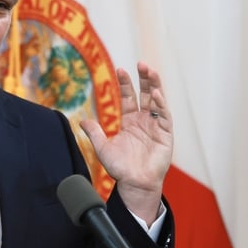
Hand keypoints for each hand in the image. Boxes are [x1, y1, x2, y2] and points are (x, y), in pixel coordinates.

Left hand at [80, 62, 172, 223]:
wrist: (134, 184)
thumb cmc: (120, 169)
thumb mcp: (103, 148)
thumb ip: (94, 133)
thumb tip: (81, 120)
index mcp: (130, 121)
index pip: (129, 97)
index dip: (126, 83)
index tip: (121, 69)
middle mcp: (144, 121)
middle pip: (146, 94)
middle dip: (145, 79)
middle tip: (141, 64)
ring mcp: (156, 126)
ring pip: (157, 101)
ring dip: (155, 86)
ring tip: (150, 71)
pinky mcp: (166, 135)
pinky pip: (164, 116)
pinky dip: (161, 105)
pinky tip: (155, 95)